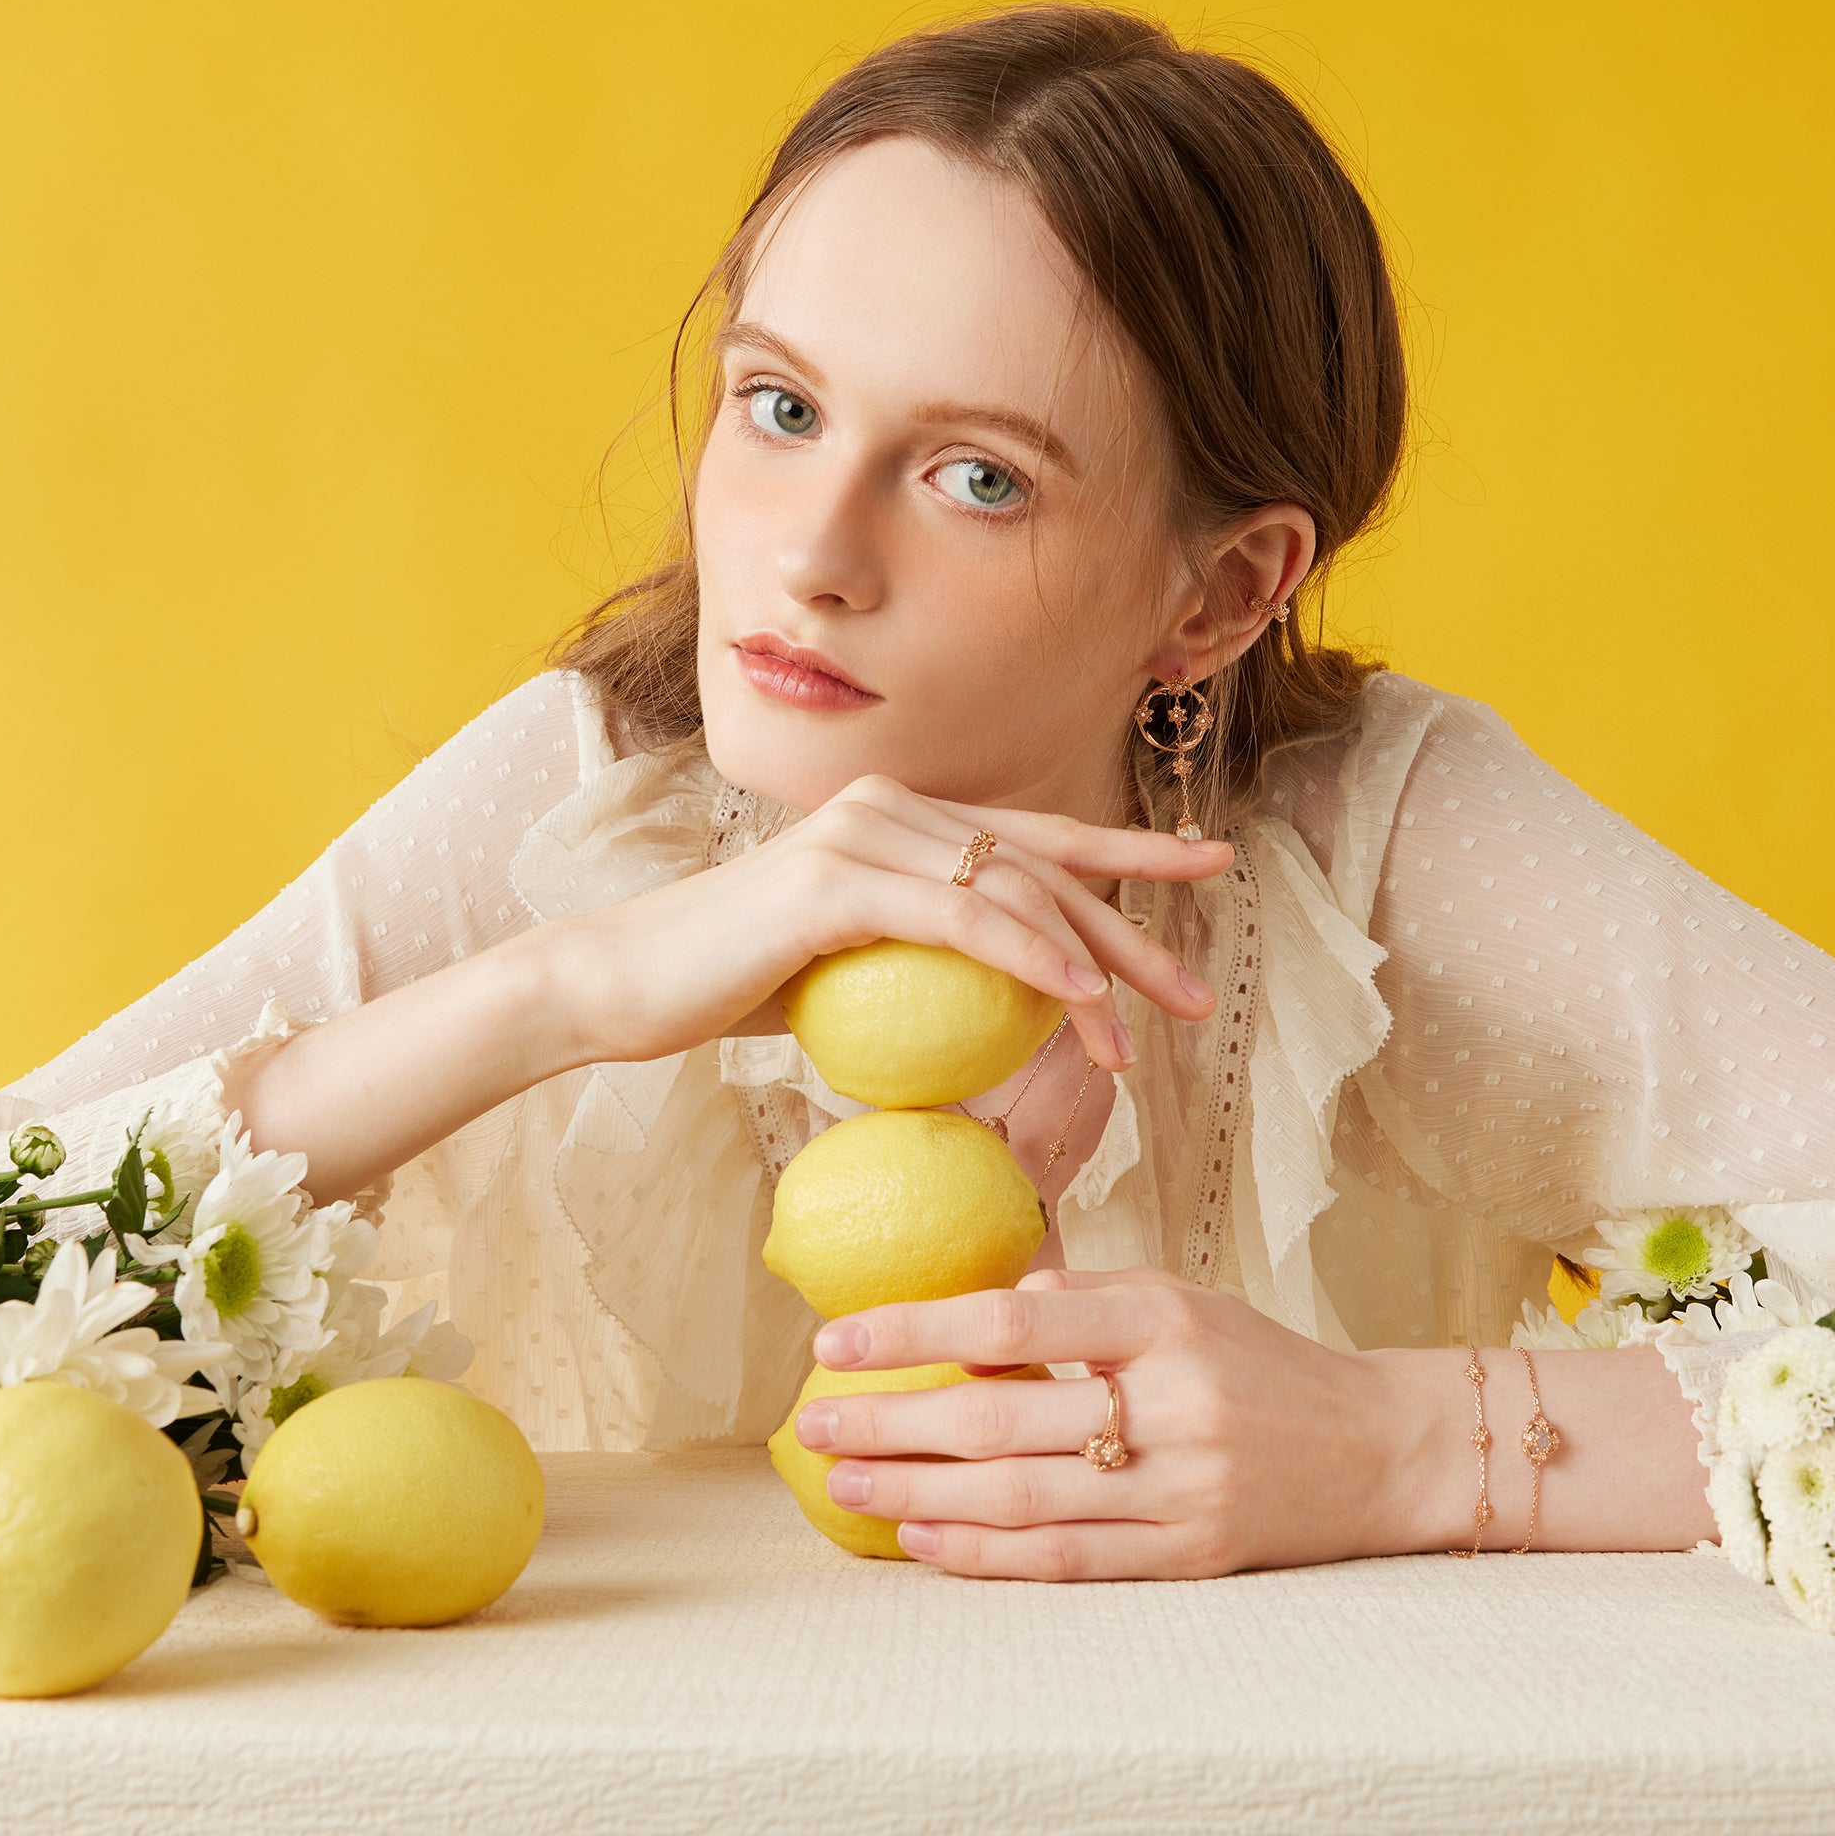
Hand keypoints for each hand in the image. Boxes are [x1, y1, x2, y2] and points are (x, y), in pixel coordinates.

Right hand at [540, 775, 1230, 1074]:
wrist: (625, 989)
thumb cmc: (728, 990)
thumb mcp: (848, 977)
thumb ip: (918, 970)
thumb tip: (993, 1018)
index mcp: (900, 821)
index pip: (1036, 835)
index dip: (1130, 848)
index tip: (1209, 862)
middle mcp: (889, 806)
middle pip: (1043, 863)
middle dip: (1133, 926)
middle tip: (1192, 992)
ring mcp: (861, 832)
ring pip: (1014, 889)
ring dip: (1091, 963)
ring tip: (1140, 1029)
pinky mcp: (835, 879)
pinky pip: (961, 917)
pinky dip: (1029, 955)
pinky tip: (1076, 994)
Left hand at [793, 1267, 1440, 1577]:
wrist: (1379, 1448)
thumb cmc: (1256, 1365)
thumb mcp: (1180, 1304)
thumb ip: (1081, 1305)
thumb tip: (968, 1319)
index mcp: (1166, 1319)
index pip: (1015, 1316)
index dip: (915, 1331)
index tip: (834, 1341)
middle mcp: (1175, 1402)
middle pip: (1006, 1415)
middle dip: (896, 1422)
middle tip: (815, 1424)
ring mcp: (1184, 1487)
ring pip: (1025, 1496)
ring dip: (920, 1492)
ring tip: (846, 1484)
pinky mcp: (1190, 1556)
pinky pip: (1067, 1559)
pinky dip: (985, 1552)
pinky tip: (921, 1539)